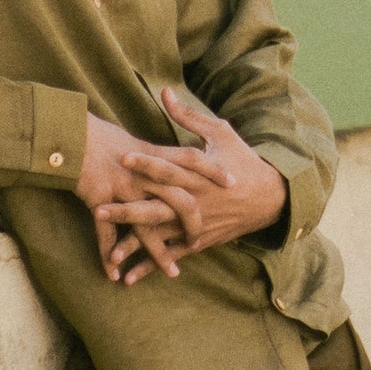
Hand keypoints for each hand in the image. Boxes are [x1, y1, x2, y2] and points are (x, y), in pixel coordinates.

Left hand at [105, 88, 286, 281]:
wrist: (271, 197)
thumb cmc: (242, 160)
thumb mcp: (220, 132)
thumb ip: (188, 115)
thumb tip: (164, 91)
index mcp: (200, 175)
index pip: (171, 168)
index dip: (148, 162)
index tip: (123, 157)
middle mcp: (196, 202)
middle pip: (159, 207)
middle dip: (129, 210)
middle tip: (99, 210)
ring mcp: (196, 225)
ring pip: (163, 237)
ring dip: (137, 246)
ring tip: (110, 253)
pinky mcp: (198, 241)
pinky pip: (171, 255)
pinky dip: (151, 267)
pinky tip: (128, 277)